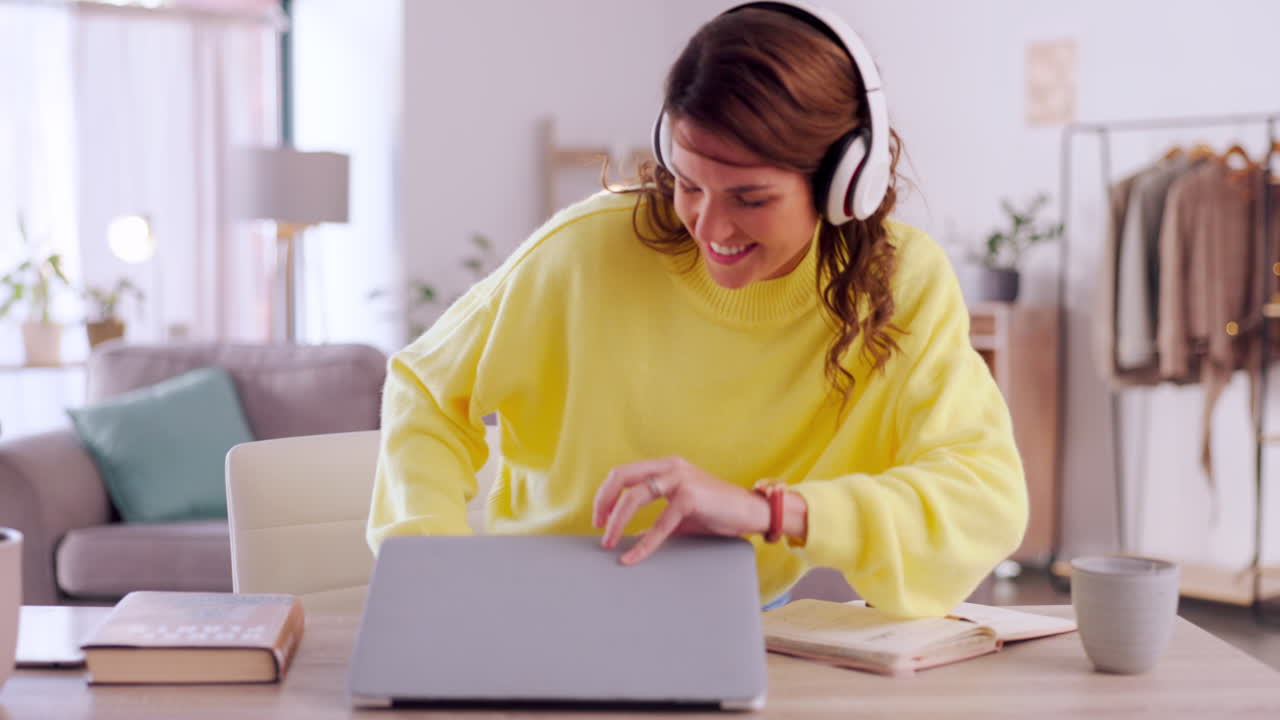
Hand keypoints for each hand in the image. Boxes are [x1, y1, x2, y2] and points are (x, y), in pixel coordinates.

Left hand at [591, 456, 769, 564]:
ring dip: (616, 522)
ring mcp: (680, 479)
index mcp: (665, 466)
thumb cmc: (716, 512)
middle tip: (598, 527)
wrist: (752, 512)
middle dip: (603, 502)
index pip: (623, 473)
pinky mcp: (691, 497)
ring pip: (634, 496)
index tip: (599, 518)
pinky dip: (643, 543)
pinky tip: (633, 557)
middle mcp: (670, 467)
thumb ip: (654, 517)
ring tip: (609, 543)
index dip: (606, 495)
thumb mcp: (679, 512)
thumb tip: (628, 537)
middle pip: (621, 476)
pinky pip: (659, 524)